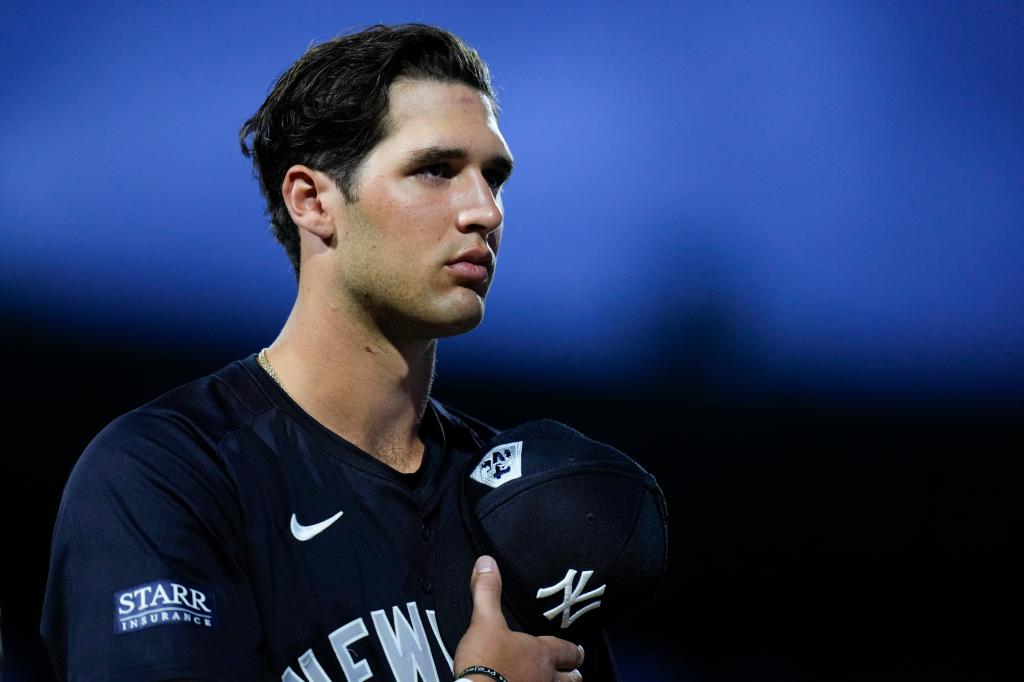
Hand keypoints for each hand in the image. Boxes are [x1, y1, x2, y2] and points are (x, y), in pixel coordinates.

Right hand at [453, 555, 584, 681]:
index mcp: (541, 654)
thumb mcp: (484, 622)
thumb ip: (487, 592)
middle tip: (574, 673)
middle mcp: (546, 679)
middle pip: (570, 680)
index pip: (567, 651)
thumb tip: (487, 562)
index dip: (573, 651)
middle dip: (572, 676)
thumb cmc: (486, 663)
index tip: (579, 652)